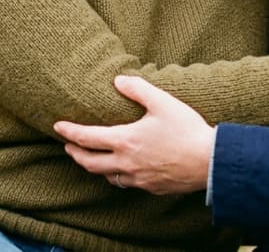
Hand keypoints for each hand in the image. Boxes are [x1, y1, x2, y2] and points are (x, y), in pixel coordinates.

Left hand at [53, 76, 213, 194]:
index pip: (87, 138)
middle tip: (68, 147)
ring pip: (107, 177)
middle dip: (75, 154)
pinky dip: (117, 176)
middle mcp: (126, 163)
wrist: (210, 162)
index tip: (58, 127)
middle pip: (90, 163)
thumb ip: (138, 89)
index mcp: (125, 141)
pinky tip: (122, 171)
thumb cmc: (187, 130)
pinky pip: (126, 184)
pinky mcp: (151, 188)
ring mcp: (138, 179)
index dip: (69, 132)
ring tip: (93, 158)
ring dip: (95, 167)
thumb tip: (118, 80)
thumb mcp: (162, 102)